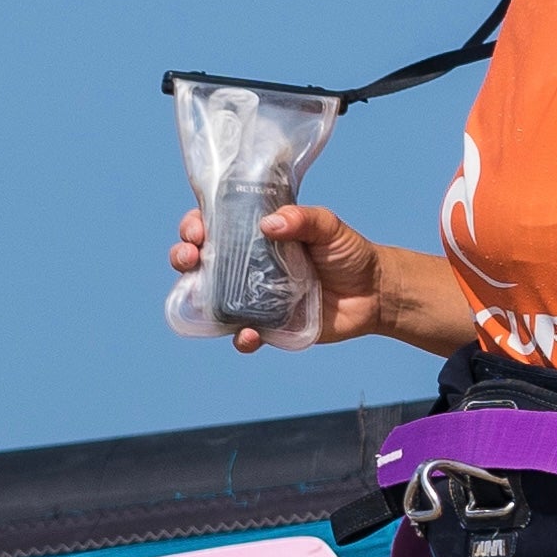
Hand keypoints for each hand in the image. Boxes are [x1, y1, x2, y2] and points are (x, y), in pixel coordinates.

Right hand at [168, 202, 396, 354]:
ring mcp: (254, 297)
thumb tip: (271, 224)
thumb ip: (303, 219)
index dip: (195, 226)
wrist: (374, 293)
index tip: (196, 230)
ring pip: (211, 298)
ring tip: (200, 295)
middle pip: (201, 260)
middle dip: (183, 256)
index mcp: (256, 235)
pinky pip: (243, 334)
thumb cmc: (349, 252)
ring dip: (196, 297)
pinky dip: (239, 337)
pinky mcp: (269, 326)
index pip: (214, 225)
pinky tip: (246, 333)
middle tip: (189, 256)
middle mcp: (248, 265)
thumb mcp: (329, 226)